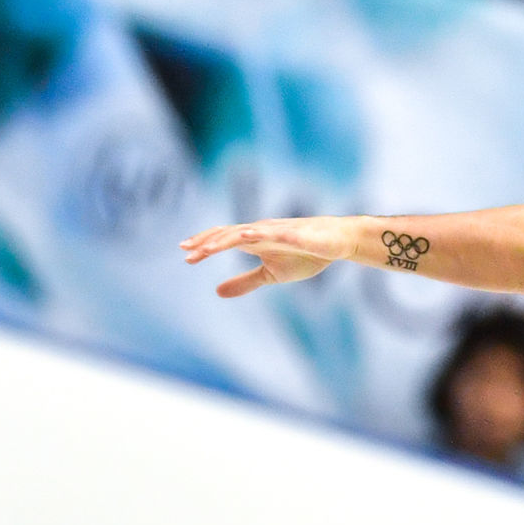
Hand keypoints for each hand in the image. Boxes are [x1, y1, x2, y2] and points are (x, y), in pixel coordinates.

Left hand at [180, 216, 357, 297]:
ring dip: (227, 238)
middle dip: (208, 242)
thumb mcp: (271, 275)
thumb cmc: (305, 254)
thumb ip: (244, 282)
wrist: (338, 242)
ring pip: (248, 231)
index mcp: (254, 241)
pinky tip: (249, 234)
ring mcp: (279, 231)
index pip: (223, 239)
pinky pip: (278, 232)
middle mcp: (262, 231)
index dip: (204, 246)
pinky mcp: (297, 233)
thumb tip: (216, 293)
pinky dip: (262, 232)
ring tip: (209, 247)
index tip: (185, 257)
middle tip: (186, 251)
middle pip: (229, 233)